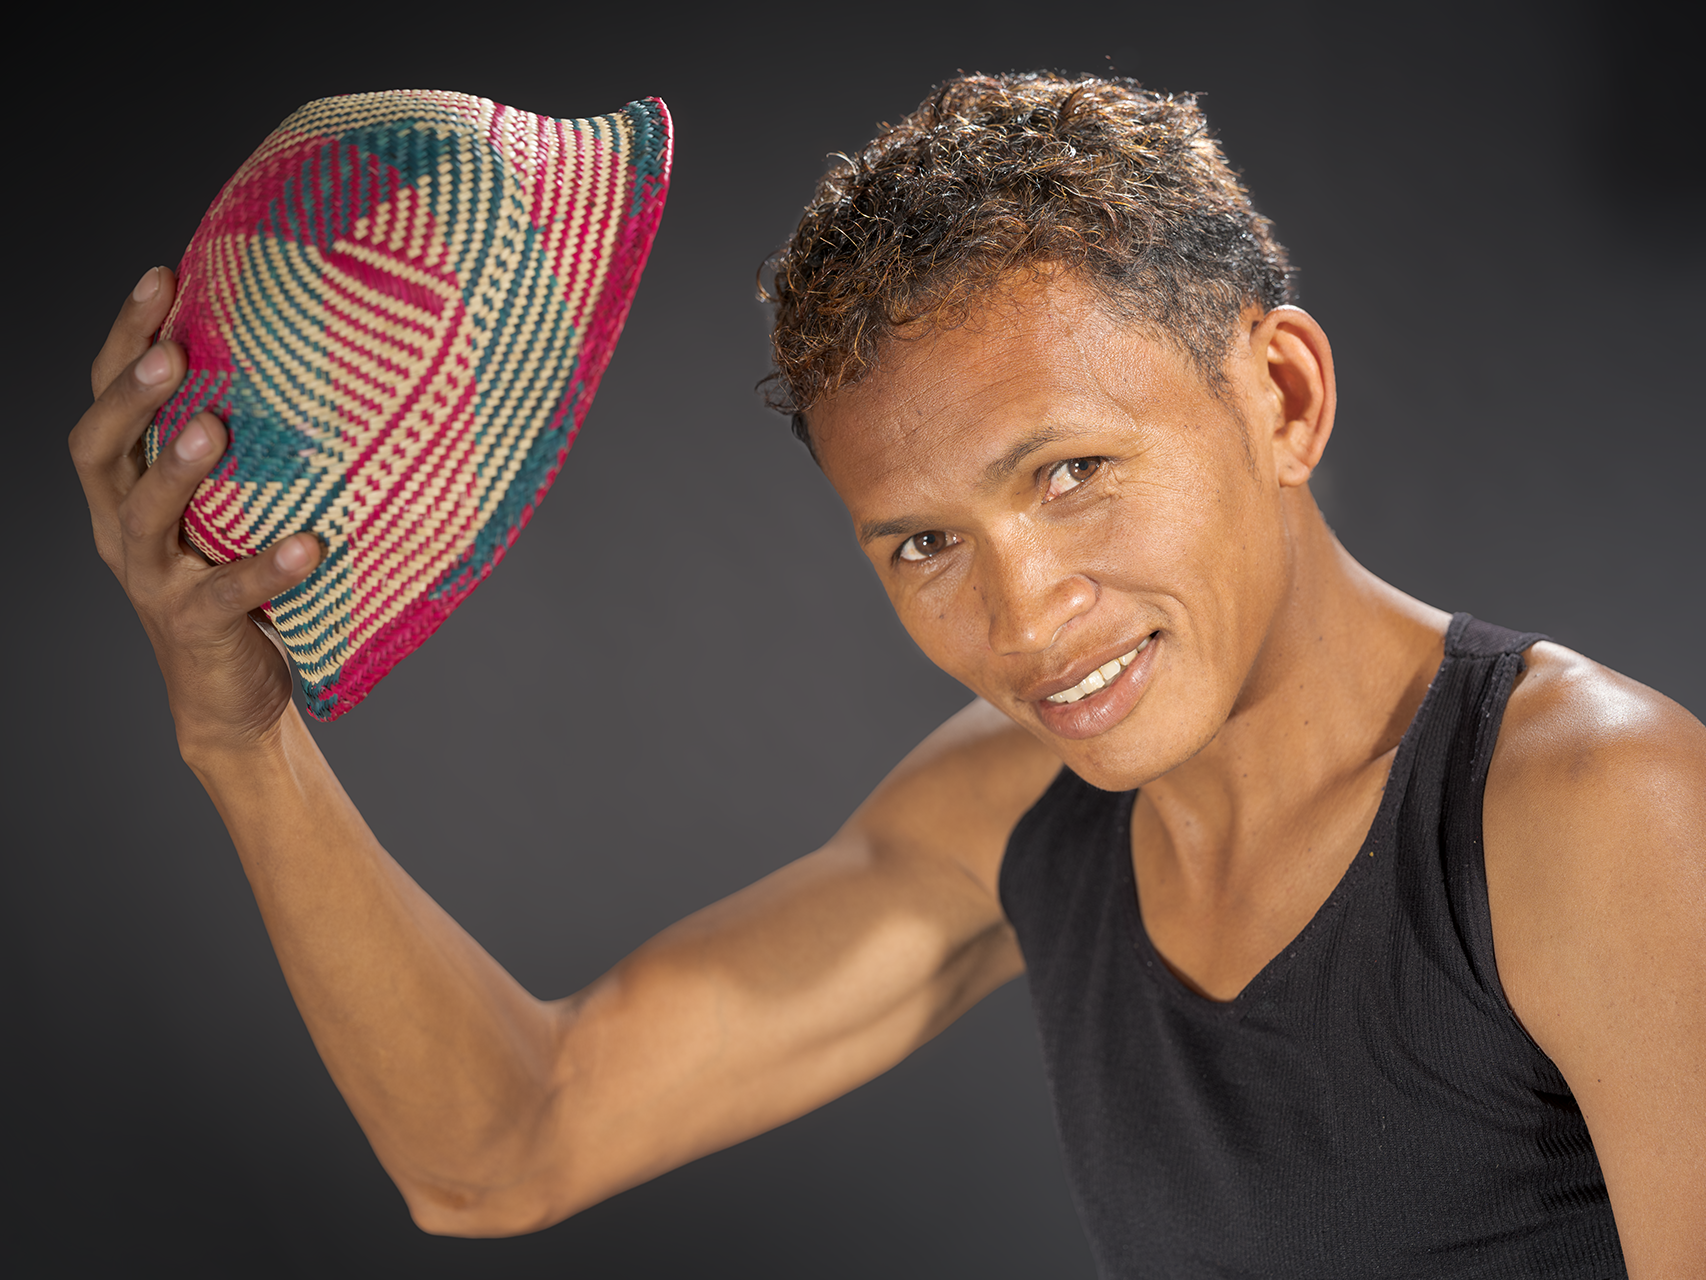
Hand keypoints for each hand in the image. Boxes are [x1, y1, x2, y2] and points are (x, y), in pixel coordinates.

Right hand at [69, 267, 322, 761]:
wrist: (234, 696)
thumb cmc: (241, 583)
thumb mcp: (232, 507)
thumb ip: (246, 450)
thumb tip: (312, 357)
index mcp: (126, 485)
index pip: (108, 396)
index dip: (125, 337)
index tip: (162, 276)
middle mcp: (122, 527)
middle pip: (98, 448)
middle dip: (130, 396)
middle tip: (171, 351)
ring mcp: (153, 579)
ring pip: (146, 517)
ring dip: (178, 469)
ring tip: (213, 427)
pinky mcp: (195, 627)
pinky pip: (226, 593)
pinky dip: (266, 567)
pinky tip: (310, 543)